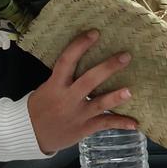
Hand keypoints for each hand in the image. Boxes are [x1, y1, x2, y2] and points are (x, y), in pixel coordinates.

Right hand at [27, 30, 136, 153]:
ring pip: (99, 104)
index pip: (66, 61)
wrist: (31, 134)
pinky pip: (104, 124)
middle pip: (89, 80)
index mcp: (55, 85)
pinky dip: (120, 124)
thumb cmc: (39, 106)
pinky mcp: (84, 128)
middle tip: (126, 56)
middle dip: (108, 68)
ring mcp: (77, 114)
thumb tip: (81, 58)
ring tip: (130, 91)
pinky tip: (135, 124)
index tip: (95, 33)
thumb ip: (62, 77)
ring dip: (115, 97)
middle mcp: (67, 98)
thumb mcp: (45, 88)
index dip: (80, 45)